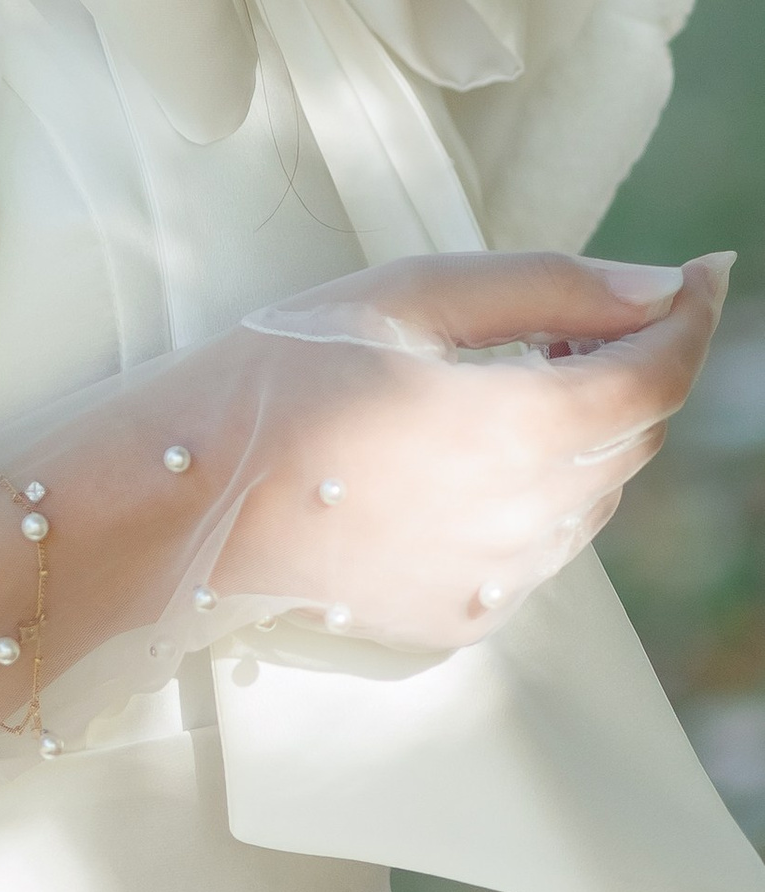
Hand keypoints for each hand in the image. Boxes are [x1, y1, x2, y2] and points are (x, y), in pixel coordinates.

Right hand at [206, 247, 728, 647]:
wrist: (184, 500)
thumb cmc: (280, 373)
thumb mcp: (402, 294)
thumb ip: (546, 288)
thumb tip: (658, 287)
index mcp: (516, 426)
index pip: (656, 375)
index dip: (691, 318)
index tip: (706, 275)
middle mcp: (529, 519)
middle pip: (633, 435)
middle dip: (633, 365)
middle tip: (579, 315)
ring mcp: (501, 580)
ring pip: (593, 493)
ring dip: (586, 429)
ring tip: (519, 371)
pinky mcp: (467, 616)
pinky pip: (542, 544)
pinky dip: (536, 488)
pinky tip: (463, 448)